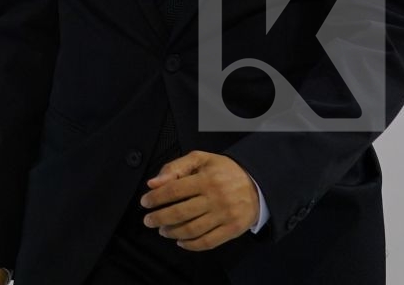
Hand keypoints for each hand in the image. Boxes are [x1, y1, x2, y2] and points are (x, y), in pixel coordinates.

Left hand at [141, 150, 259, 250]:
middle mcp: (215, 198)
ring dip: (173, 232)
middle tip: (148, 220)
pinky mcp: (233, 229)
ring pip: (193, 229)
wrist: (257, 183)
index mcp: (206, 179)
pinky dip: (192, 245)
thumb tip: (154, 182)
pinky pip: (209, 241)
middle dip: (160, 218)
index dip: (156, 198)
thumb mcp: (200, 159)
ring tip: (162, 230)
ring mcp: (225, 215)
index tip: (145, 202)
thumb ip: (175, 167)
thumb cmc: (225, 170)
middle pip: (181, 212)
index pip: (174, 190)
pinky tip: (181, 242)